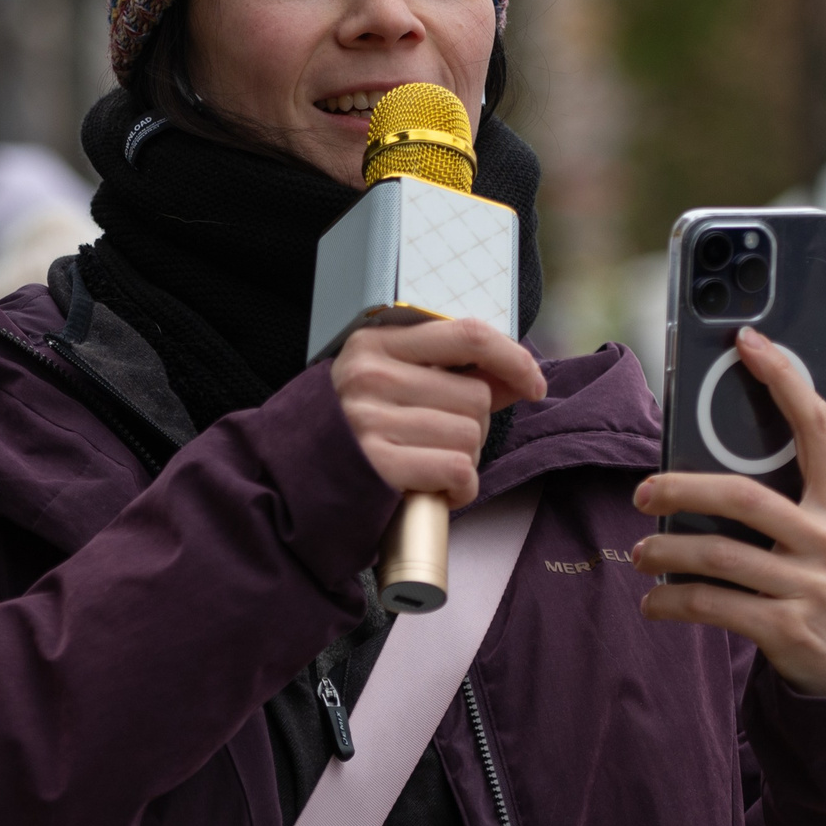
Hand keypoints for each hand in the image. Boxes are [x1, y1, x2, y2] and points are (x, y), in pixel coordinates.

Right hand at [333, 318, 545, 507]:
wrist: (291, 484)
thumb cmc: (356, 434)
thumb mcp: (391, 387)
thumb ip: (451, 376)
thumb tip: (519, 376)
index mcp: (376, 343)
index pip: (467, 334)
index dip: (513, 358)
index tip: (533, 384)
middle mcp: (371, 375)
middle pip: (475, 397)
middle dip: (474, 429)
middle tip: (439, 444)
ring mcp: (371, 419)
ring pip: (470, 436)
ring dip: (464, 462)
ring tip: (428, 467)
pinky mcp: (377, 464)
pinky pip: (457, 471)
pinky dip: (460, 489)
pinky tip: (437, 490)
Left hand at [629, 327, 825, 696]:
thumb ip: (792, 501)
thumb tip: (708, 466)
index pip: (815, 426)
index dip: (782, 378)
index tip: (747, 342)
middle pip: (743, 498)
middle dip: (682, 488)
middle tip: (642, 492)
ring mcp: (809, 586)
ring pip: (718, 557)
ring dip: (666, 552)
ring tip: (640, 553)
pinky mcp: (788, 629)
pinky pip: (714, 606)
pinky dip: (673, 603)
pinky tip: (655, 603)